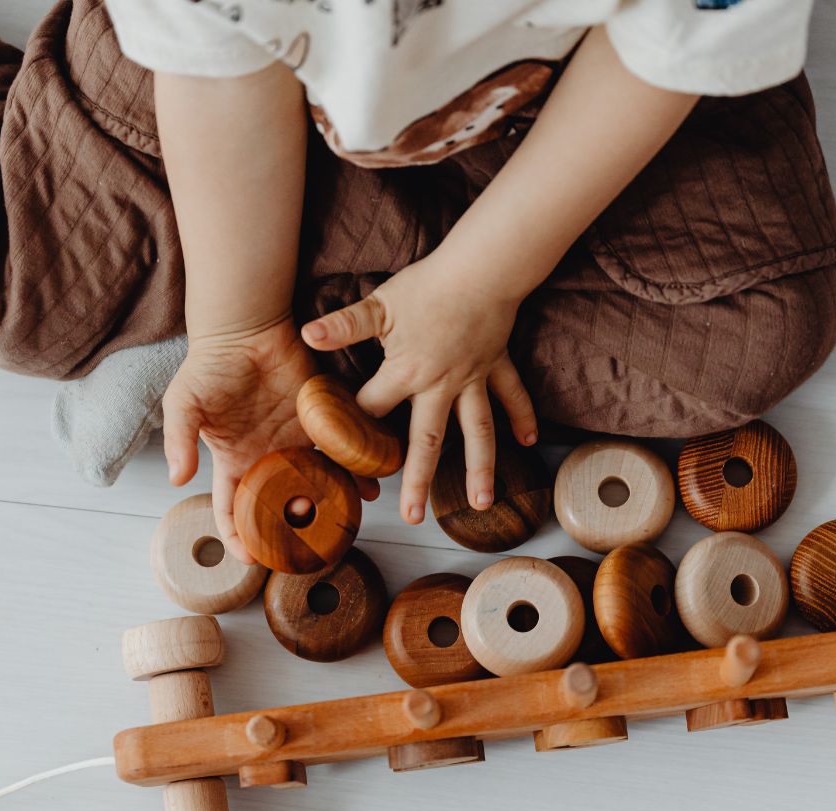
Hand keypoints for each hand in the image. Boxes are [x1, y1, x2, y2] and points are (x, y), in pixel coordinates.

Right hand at [163, 319, 377, 561]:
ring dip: (330, 504)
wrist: (246, 329)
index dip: (238, 537)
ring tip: (345, 523)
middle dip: (292, 531)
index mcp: (234, 462)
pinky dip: (352, 468)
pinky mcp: (320, 422)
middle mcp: (267, 459)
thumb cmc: (210, 366)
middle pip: (280, 506)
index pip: (232, 510)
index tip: (252, 559)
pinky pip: (338, 451)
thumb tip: (177, 480)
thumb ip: (179, 440)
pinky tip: (365, 484)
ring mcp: (295, 442)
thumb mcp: (183, 403)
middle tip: (308, 551)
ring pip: (315, 484)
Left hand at [301, 254, 537, 524]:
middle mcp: (441, 386)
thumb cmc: (428, 285)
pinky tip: (527, 443)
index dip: (351, 431)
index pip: (372, 409)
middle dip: (417, 479)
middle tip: (412, 517)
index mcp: (407, 373)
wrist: (481, 268)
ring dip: (481, 468)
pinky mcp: (496, 366)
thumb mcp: (379, 305)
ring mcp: (473, 380)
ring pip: (478, 431)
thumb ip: (345, 325)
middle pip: (427, 440)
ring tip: (480, 504)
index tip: (338, 460)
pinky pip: (512, 396)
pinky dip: (522, 417)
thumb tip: (308, 336)